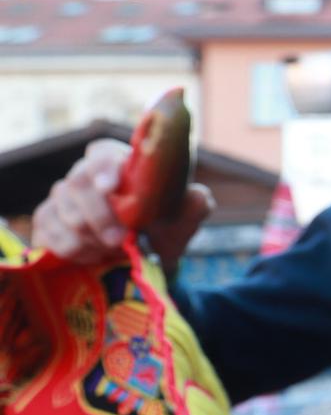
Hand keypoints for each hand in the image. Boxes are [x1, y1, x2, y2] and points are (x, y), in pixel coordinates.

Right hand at [32, 139, 212, 264]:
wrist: (144, 261)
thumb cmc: (163, 231)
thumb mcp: (183, 222)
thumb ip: (194, 207)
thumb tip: (199, 196)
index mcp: (120, 163)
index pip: (102, 152)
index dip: (103, 167)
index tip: (109, 188)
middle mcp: (86, 174)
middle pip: (77, 183)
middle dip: (99, 216)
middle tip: (120, 240)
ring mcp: (62, 196)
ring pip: (63, 211)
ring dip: (90, 237)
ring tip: (114, 249)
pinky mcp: (47, 220)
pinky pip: (50, 233)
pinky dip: (74, 250)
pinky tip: (94, 256)